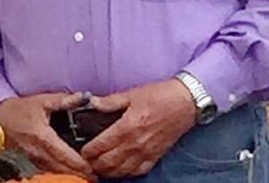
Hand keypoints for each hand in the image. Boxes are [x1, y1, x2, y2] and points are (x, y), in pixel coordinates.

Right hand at [0, 93, 95, 179]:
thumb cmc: (20, 109)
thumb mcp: (42, 101)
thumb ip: (63, 100)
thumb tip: (82, 97)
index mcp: (41, 136)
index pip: (64, 154)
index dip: (79, 163)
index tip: (92, 168)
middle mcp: (36, 151)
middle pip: (60, 168)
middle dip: (78, 173)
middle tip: (94, 176)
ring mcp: (30, 159)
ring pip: (53, 173)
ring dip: (69, 176)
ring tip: (85, 177)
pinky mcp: (27, 162)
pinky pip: (45, 172)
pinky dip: (58, 174)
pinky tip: (69, 175)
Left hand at [80, 79, 196, 178]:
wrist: (185, 103)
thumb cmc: (160, 96)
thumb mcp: (132, 94)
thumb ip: (110, 101)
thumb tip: (92, 102)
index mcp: (126, 127)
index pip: (100, 146)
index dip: (87, 151)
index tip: (83, 150)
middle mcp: (135, 144)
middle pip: (107, 163)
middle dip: (94, 164)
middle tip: (88, 160)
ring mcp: (145, 153)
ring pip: (120, 171)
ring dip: (107, 171)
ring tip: (100, 166)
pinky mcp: (155, 156)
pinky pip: (137, 172)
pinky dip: (126, 173)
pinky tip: (120, 169)